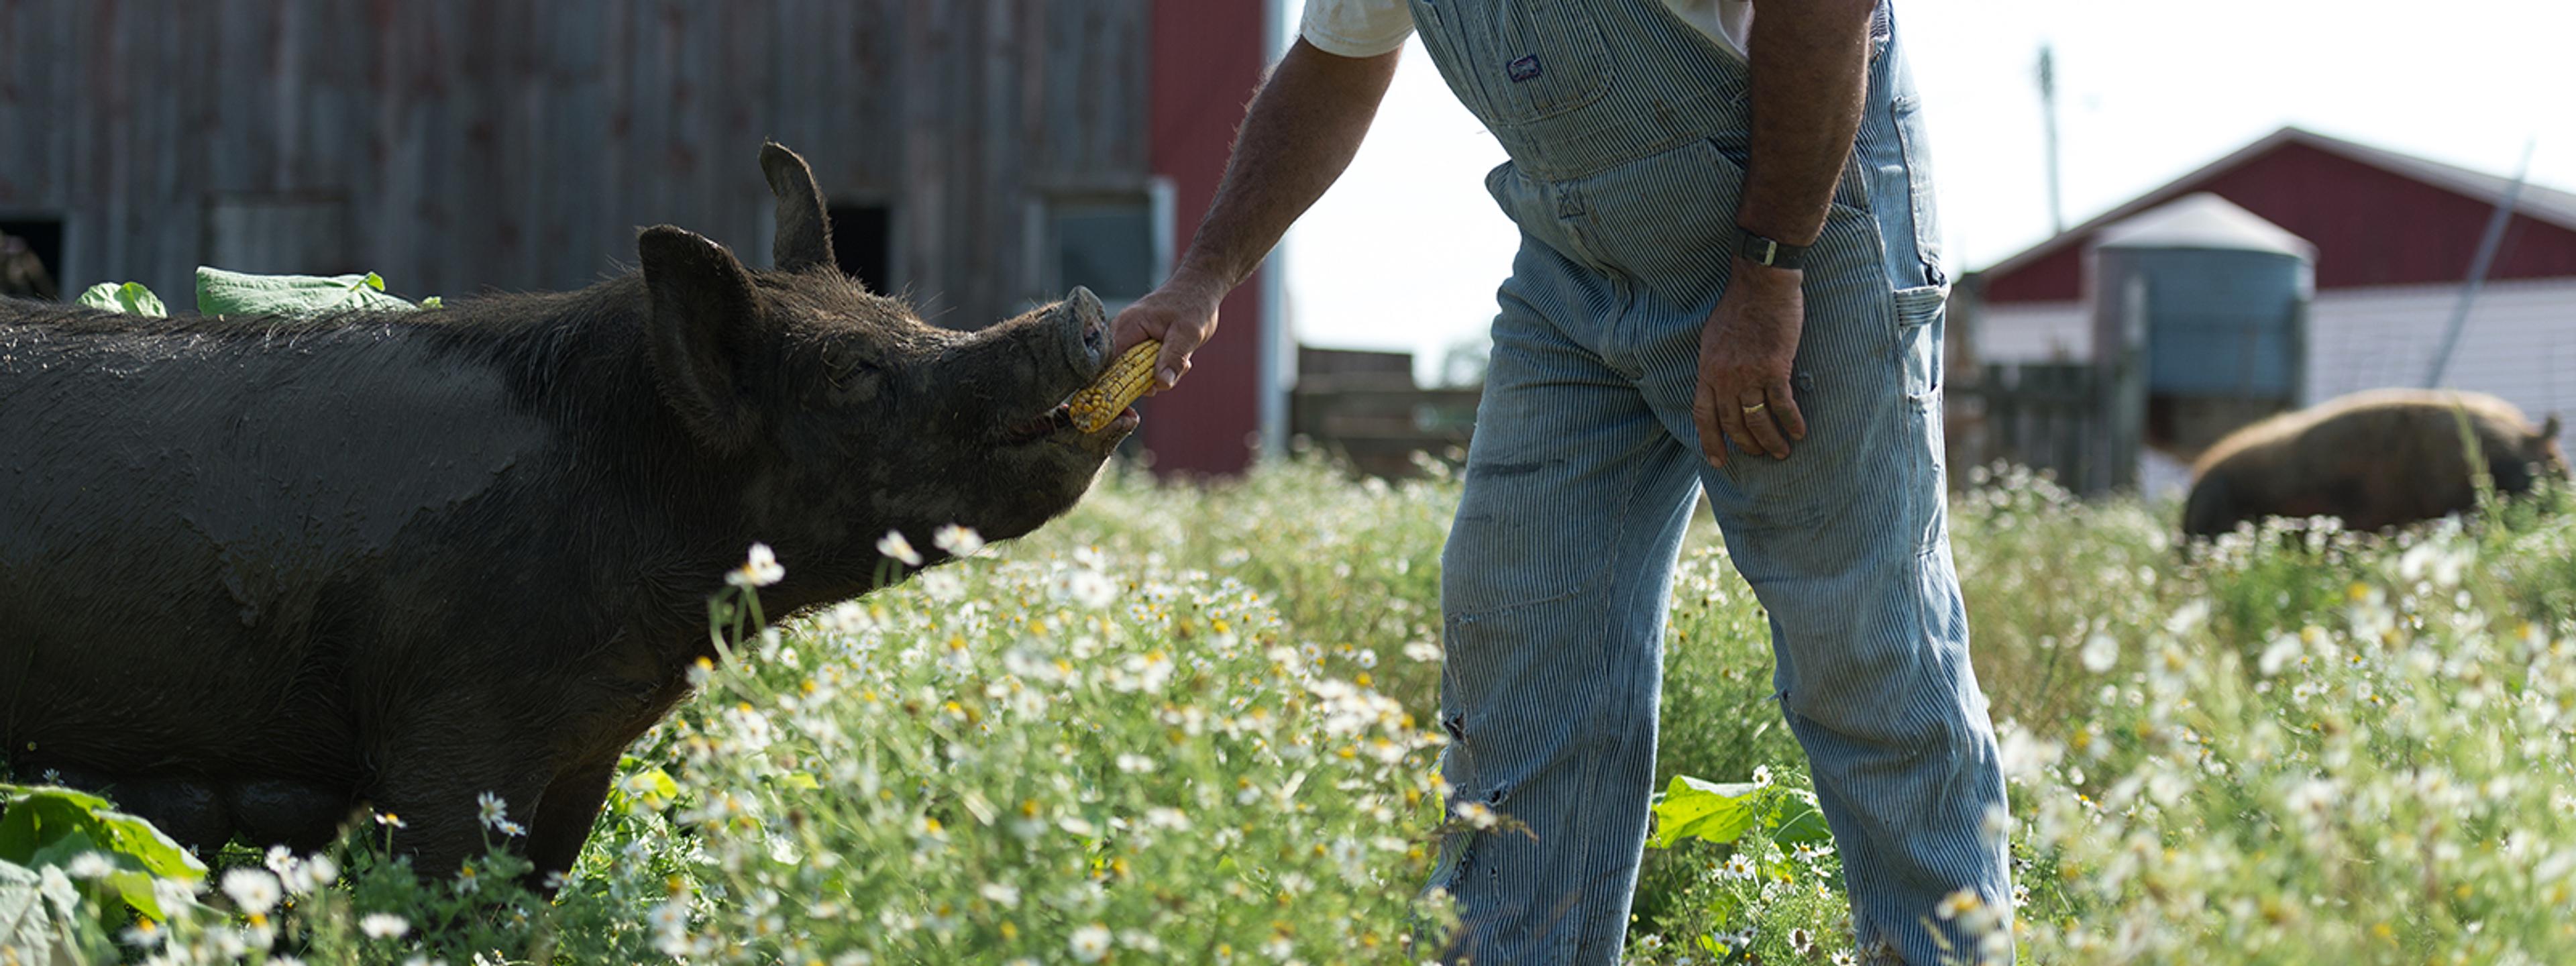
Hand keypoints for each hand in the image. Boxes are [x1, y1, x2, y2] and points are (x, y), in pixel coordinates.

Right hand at [1108, 269, 1230, 393]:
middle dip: (1148, 379)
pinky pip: (1143, 361)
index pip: (1110, 364)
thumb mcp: (1188, 334)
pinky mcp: (1139, 339)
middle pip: (1121, 370)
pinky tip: (1178, 357)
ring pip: (1135, 368)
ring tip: (1182, 361)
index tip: (1142, 394)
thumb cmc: (1194, 305)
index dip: (1118, 384)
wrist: (1200, 286)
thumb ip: (1173, 358)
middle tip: (1175, 372)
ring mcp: (1130, 334)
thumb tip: (1162, 384)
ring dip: (1159, 372)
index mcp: (1128, 326)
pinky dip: (1161, 365)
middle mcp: (1123, 330)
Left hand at [1692, 256, 1808, 466]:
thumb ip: (1714, 366)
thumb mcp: (1712, 338)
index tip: (1717, 461)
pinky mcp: (1775, 368)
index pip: (1704, 416)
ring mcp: (1749, 374)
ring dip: (1771, 441)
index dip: (1710, 441)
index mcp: (1707, 370)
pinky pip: (1782, 405)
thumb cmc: (1737, 306)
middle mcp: (1724, 377)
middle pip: (1733, 424)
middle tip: (1761, 454)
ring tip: (1781, 452)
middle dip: (1747, 445)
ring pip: (1757, 420)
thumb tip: (1718, 388)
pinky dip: (1791, 422)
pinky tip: (1799, 432)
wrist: (1760, 283)